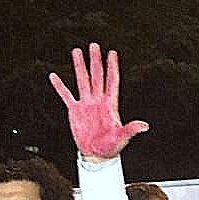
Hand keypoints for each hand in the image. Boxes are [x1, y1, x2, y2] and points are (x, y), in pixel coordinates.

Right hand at [49, 43, 148, 158]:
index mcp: (110, 104)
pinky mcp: (75, 111)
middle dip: (95, 60)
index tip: (112, 52)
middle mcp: (98, 100)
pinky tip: (53, 76)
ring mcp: (86, 104)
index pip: (112, 81)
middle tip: (94, 45)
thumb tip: (145, 126)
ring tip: (76, 51)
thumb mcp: (122, 137)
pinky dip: (60, 86)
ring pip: (82, 80)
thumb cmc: (112, 146)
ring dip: (79, 66)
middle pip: (96, 76)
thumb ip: (131, 129)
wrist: (97, 154)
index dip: (112, 67)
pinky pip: (66, 95)